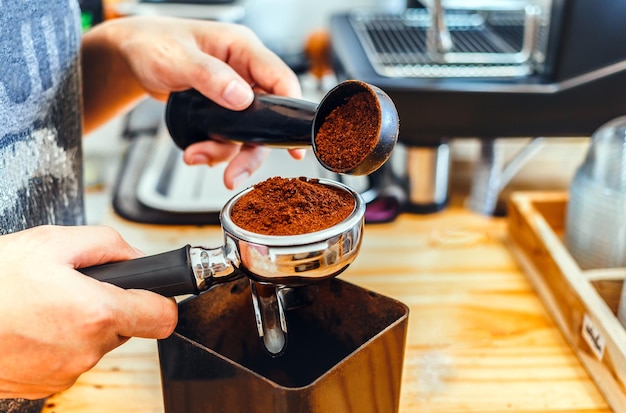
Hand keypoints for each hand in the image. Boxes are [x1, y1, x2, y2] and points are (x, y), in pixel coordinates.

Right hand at [0, 225, 176, 398]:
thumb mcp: (51, 243)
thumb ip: (107, 244)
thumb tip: (137, 258)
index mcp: (97, 313)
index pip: (162, 317)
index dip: (160, 300)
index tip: (152, 293)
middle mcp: (87, 350)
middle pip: (127, 327)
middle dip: (110, 306)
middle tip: (74, 289)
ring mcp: (66, 372)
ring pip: (97, 343)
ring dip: (82, 324)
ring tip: (46, 305)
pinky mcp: (46, 386)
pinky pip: (71, 359)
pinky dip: (60, 342)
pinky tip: (33, 325)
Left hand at [82, 16, 304, 188]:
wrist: (132, 55)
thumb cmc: (152, 44)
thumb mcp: (176, 58)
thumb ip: (208, 76)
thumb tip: (241, 98)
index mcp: (242, 49)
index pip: (280, 80)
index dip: (293, 112)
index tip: (294, 145)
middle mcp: (245, 72)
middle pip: (266, 117)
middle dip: (250, 150)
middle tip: (235, 175)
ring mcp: (235, 92)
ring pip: (247, 133)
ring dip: (224, 153)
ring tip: (196, 157)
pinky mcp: (223, 109)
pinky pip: (229, 136)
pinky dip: (213, 149)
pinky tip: (195, 151)